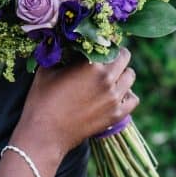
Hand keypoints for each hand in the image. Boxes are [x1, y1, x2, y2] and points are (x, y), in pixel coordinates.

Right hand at [12, 47, 137, 162]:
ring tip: (112, 77)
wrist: (44, 133)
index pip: (108, 44)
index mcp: (91, 64)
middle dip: (116, 56)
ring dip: (123, 74)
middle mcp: (107, 78)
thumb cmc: (42, 100)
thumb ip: (60, 55)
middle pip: (124, 57)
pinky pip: (133, 99)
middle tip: (106, 59)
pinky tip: (117, 95)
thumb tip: (67, 46)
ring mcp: (114, 98)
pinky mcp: (116, 115)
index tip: (99, 46)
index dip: (104, 43)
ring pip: (130, 76)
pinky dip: (128, 95)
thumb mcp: (47, 70)